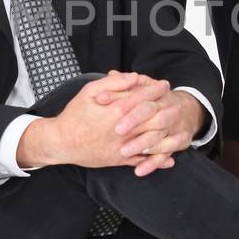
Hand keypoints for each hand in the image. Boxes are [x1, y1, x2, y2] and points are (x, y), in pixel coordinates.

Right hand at [17, 72, 167, 171]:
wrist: (61, 142)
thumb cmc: (74, 115)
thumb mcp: (89, 91)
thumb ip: (114, 82)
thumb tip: (134, 77)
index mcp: (118, 109)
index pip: (144, 96)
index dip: (156, 89)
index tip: (164, 85)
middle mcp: (124, 128)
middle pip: (154, 117)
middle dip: (167, 109)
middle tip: (175, 103)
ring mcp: (123, 145)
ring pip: (152, 140)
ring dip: (168, 134)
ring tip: (177, 128)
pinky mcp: (119, 159)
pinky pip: (142, 160)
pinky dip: (157, 161)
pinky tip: (169, 160)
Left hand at [110, 78, 206, 175]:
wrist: (185, 109)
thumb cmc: (155, 100)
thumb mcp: (142, 88)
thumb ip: (126, 83)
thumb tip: (110, 75)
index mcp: (158, 96)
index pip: (143, 98)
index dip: (125, 101)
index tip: (105, 104)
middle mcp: (168, 111)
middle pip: (155, 118)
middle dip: (136, 124)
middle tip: (117, 131)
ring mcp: (173, 128)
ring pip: (160, 138)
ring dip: (143, 145)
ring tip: (124, 151)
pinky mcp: (177, 143)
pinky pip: (165, 155)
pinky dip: (153, 163)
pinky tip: (138, 170)